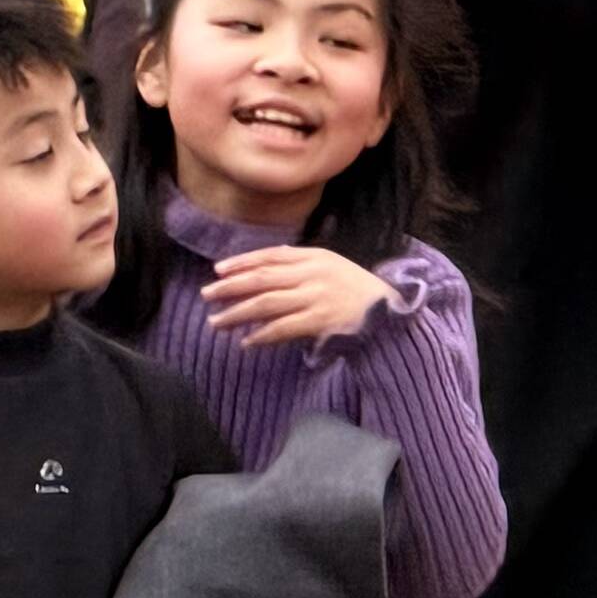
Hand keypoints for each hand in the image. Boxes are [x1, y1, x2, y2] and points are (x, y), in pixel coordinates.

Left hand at [198, 243, 392, 347]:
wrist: (390, 314)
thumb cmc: (356, 291)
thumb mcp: (332, 267)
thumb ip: (300, 264)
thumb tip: (258, 268)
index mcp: (316, 257)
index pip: (270, 255)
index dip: (241, 262)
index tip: (218, 270)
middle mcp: (314, 274)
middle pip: (262, 278)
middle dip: (231, 287)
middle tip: (206, 295)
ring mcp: (317, 298)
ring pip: (266, 304)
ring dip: (238, 314)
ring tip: (217, 323)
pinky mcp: (320, 322)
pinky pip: (282, 329)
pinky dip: (262, 336)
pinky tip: (246, 342)